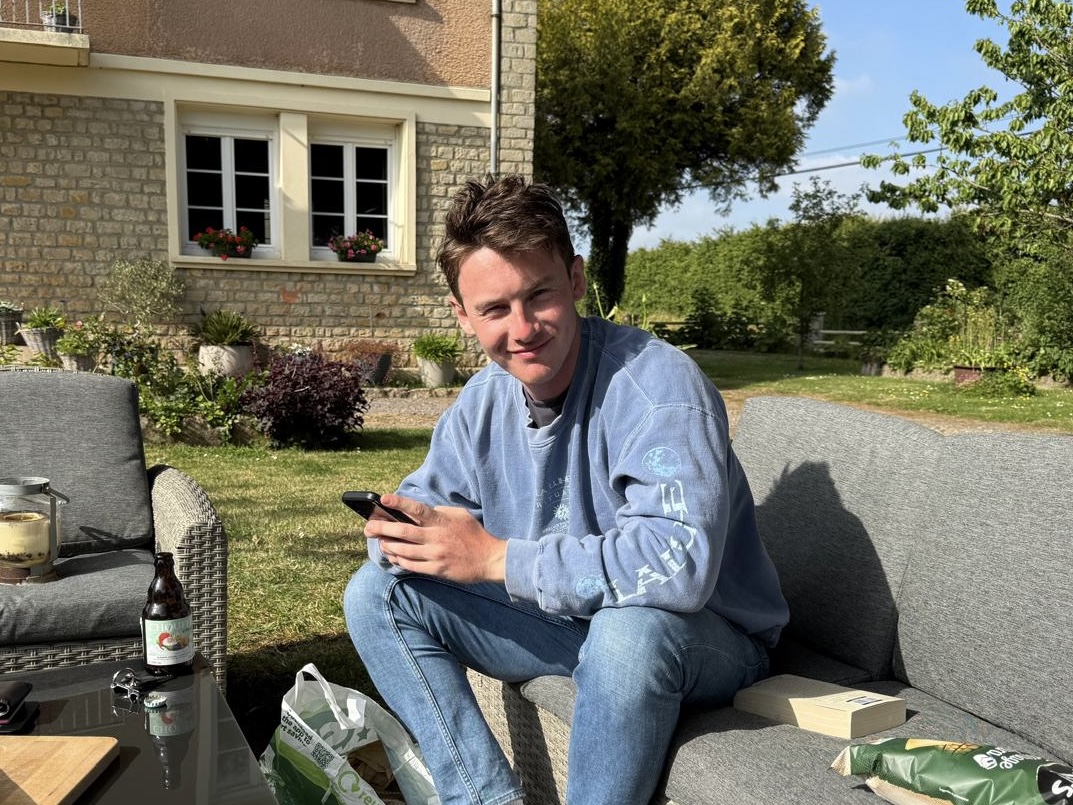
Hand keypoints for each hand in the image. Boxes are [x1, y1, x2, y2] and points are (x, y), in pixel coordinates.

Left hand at [366, 493, 506, 583]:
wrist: (490, 559)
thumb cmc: (475, 535)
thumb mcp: (460, 515)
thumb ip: (441, 512)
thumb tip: (423, 511)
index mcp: (441, 521)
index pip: (416, 509)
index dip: (399, 503)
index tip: (383, 499)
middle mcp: (436, 537)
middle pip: (403, 531)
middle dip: (382, 528)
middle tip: (368, 527)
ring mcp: (435, 554)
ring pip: (403, 550)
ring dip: (388, 546)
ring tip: (379, 542)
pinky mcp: (437, 569)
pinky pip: (412, 565)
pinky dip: (399, 561)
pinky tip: (393, 557)